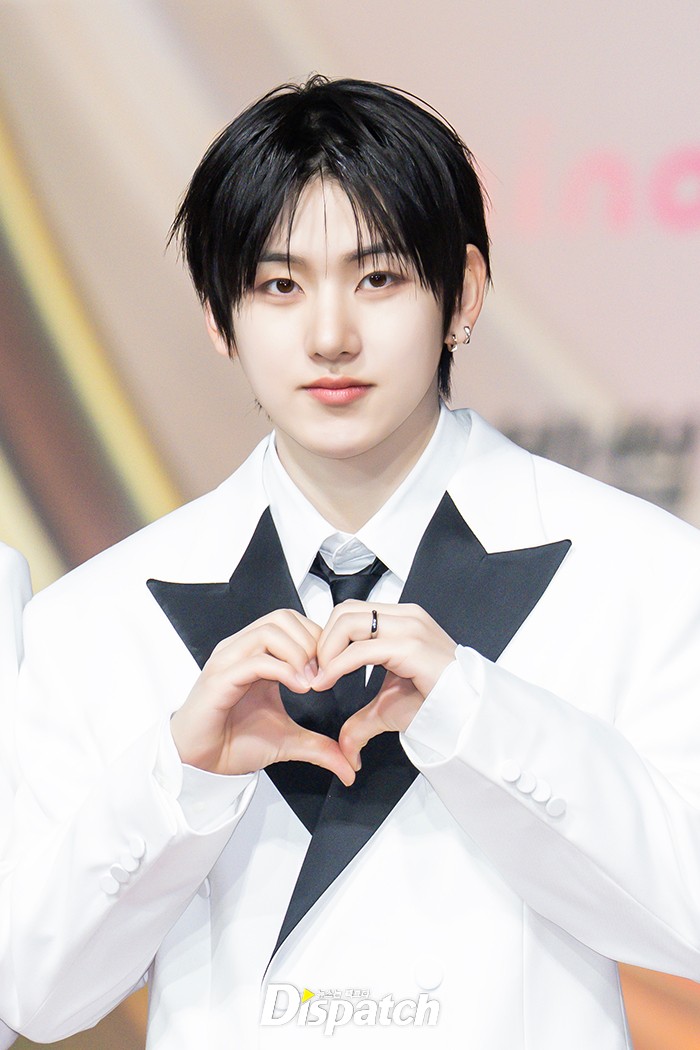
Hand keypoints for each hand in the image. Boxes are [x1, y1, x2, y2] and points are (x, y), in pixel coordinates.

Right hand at [170, 609, 355, 784]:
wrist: (200, 765)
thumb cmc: (232, 743)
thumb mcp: (287, 741)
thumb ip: (319, 746)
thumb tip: (348, 765)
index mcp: (256, 655)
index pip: (291, 621)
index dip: (317, 639)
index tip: (329, 669)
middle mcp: (241, 651)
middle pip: (283, 617)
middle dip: (311, 642)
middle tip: (321, 674)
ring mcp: (228, 661)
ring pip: (269, 631)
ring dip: (298, 653)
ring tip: (310, 681)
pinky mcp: (219, 679)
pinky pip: (255, 660)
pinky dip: (283, 670)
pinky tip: (298, 688)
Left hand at [311, 602, 456, 769]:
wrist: (466, 716)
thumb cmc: (436, 705)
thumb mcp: (388, 708)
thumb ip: (362, 720)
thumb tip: (346, 746)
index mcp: (401, 621)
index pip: (350, 612)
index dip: (327, 636)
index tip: (317, 667)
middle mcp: (405, 617)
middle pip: (344, 610)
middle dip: (322, 641)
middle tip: (316, 672)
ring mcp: (410, 628)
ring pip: (347, 621)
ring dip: (326, 650)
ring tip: (321, 677)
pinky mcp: (411, 646)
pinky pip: (361, 649)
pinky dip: (336, 665)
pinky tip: (328, 681)